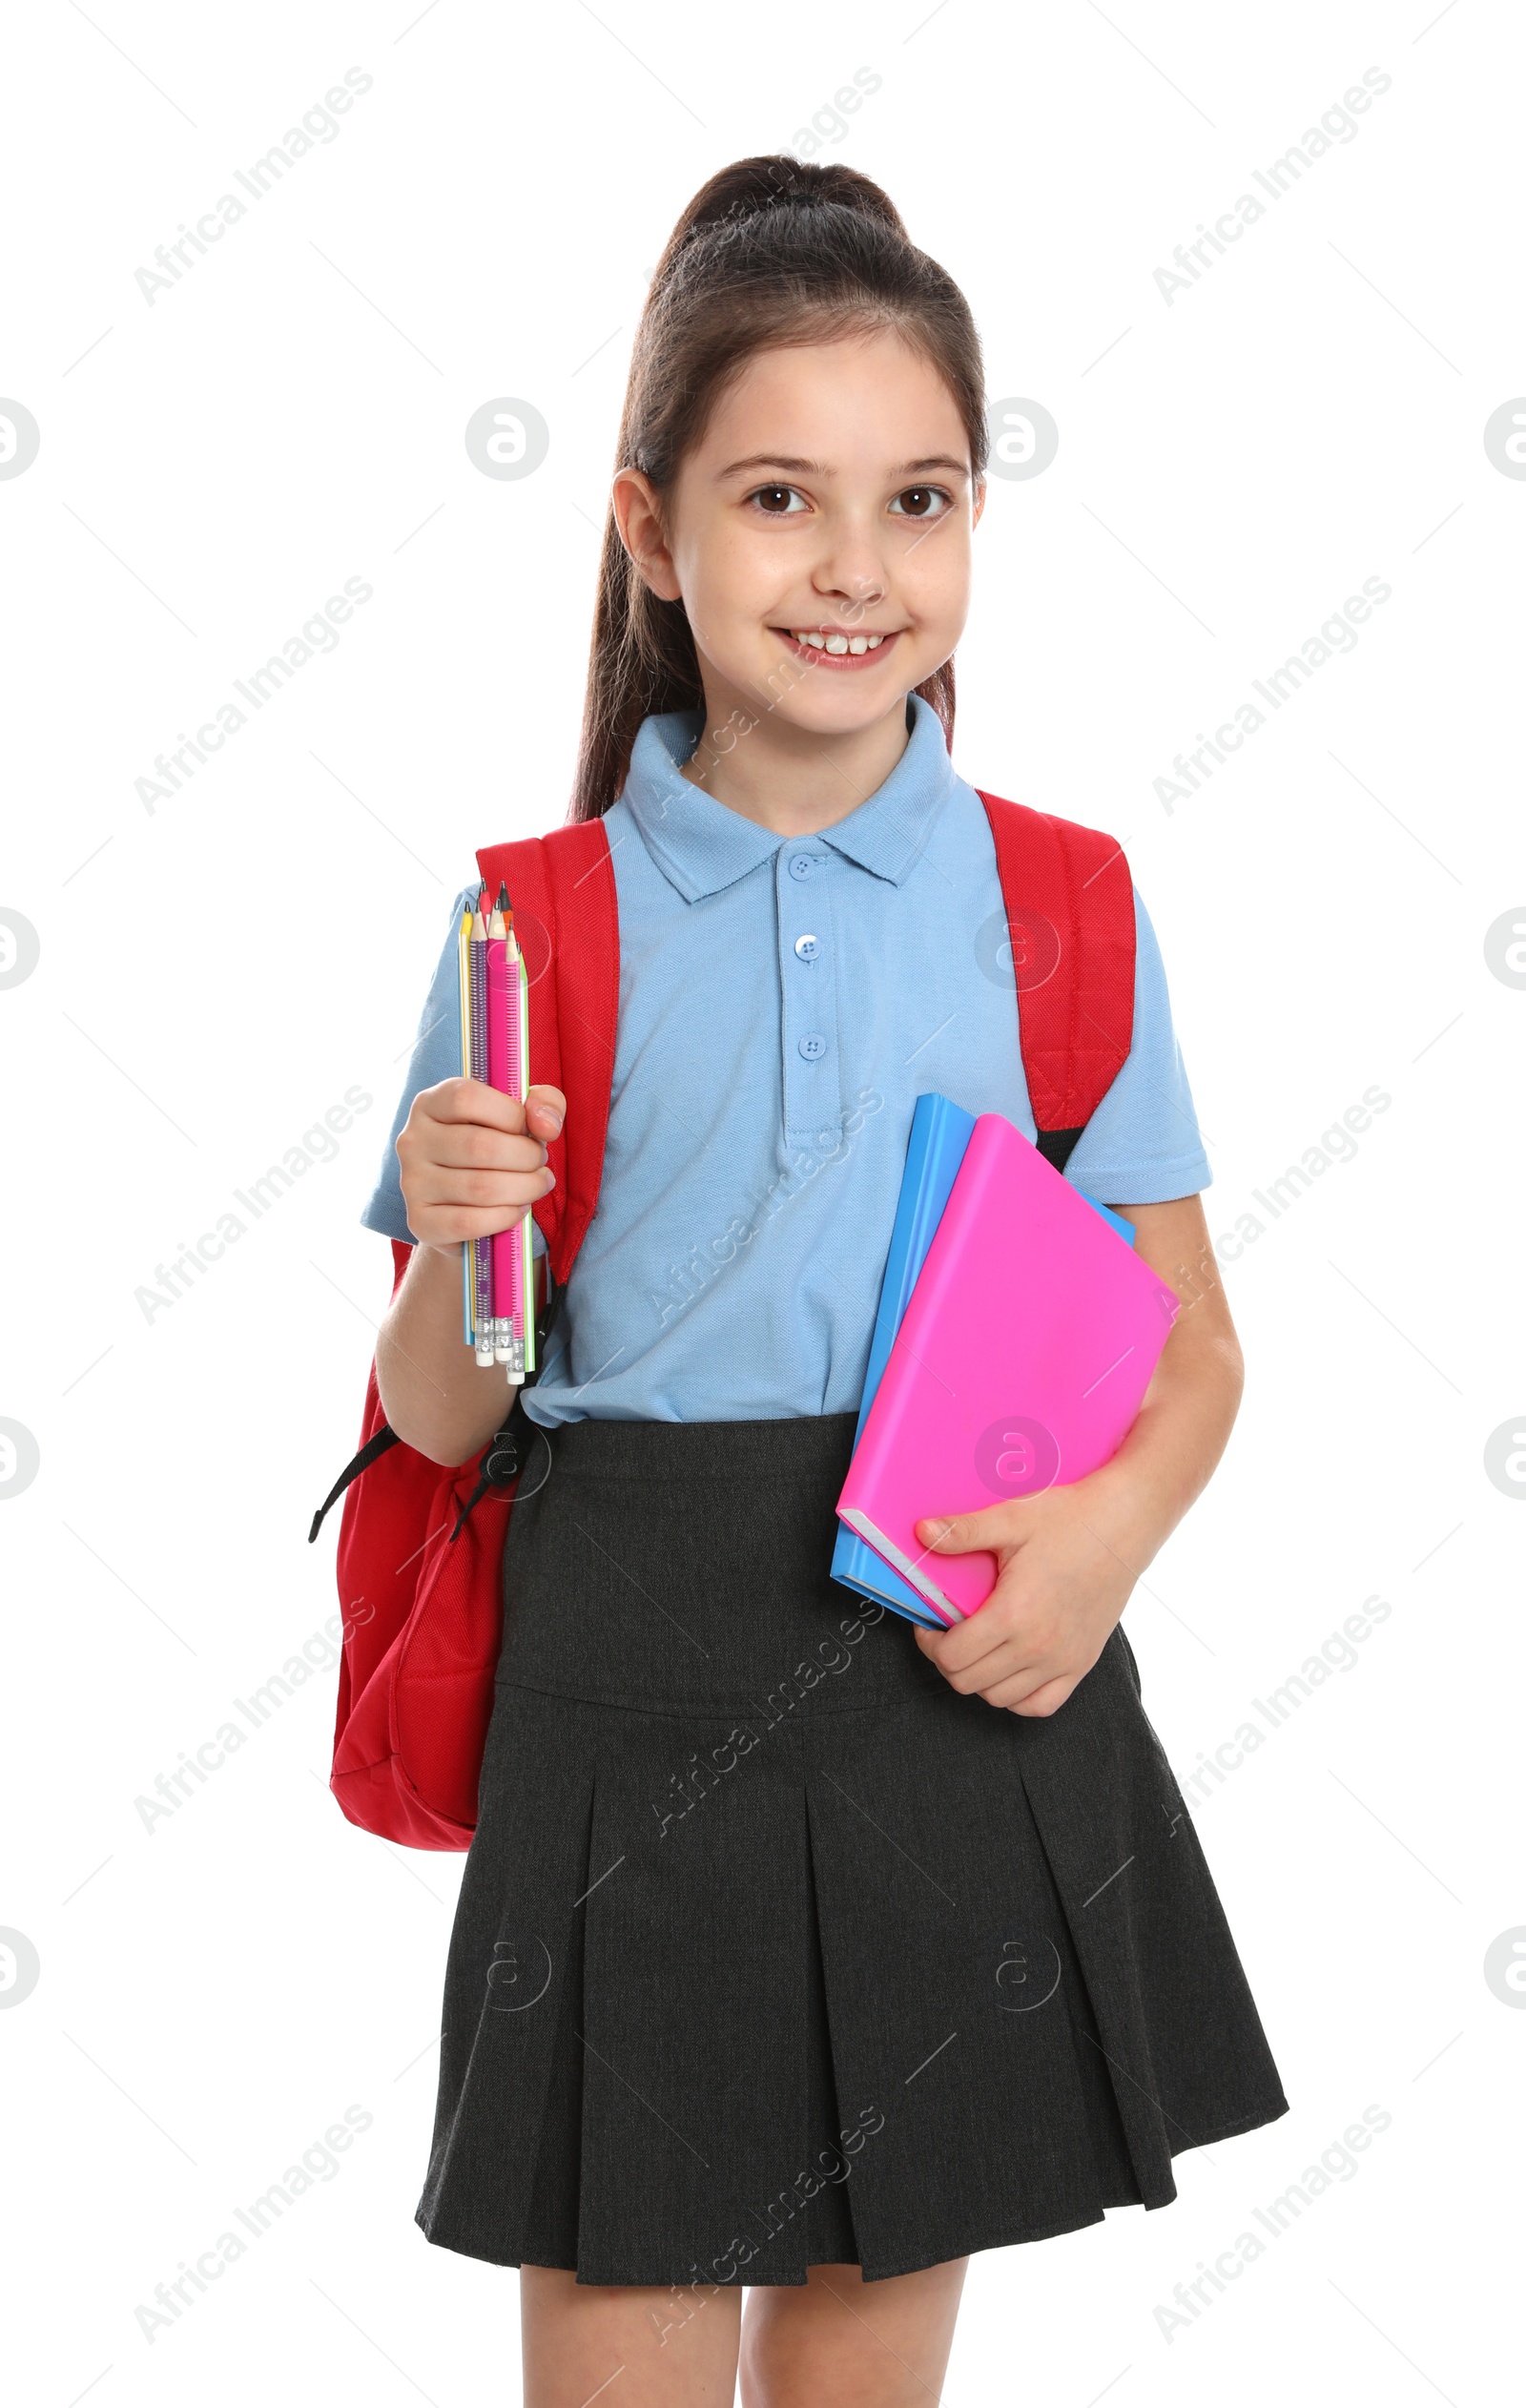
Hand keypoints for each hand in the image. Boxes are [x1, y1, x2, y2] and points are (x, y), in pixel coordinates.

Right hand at [397, 1078, 564, 1254]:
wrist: (463, 1205)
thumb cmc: (496, 1148)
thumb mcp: (521, 1115)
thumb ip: (544, 1103)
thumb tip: (546, 1125)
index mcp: (431, 1103)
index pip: (466, 1098)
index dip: (510, 1114)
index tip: (528, 1130)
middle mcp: (413, 1140)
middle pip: (479, 1146)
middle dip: (526, 1157)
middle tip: (540, 1164)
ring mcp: (412, 1181)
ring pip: (480, 1187)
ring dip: (524, 1189)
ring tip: (537, 1185)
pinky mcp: (419, 1220)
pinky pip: (469, 1222)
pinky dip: (505, 1217)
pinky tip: (518, 1209)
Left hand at [910, 1479, 1140, 1716]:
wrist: (1123, 1524)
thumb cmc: (1069, 1519)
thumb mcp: (1011, 1519)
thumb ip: (963, 1531)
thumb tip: (921, 1531)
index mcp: (1014, 1614)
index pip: (952, 1657)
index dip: (929, 1644)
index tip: (929, 1625)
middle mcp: (1038, 1647)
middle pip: (969, 1682)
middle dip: (947, 1661)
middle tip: (946, 1635)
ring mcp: (1063, 1661)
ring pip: (1000, 1698)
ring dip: (979, 1678)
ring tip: (976, 1648)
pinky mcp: (1081, 1664)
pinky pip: (1040, 1706)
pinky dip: (1017, 1696)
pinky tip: (1009, 1669)